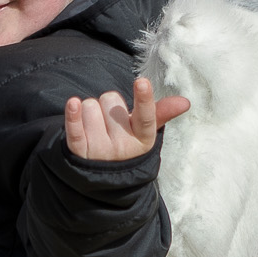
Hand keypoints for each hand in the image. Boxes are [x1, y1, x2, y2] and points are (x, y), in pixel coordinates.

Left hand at [62, 75, 189, 163]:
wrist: (103, 175)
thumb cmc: (127, 142)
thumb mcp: (145, 131)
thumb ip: (161, 113)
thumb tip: (185, 101)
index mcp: (143, 139)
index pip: (146, 117)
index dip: (144, 98)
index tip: (142, 81)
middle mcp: (122, 147)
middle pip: (111, 101)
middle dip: (109, 104)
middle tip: (111, 121)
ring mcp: (100, 151)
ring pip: (90, 106)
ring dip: (90, 110)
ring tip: (96, 126)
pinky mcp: (79, 152)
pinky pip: (74, 129)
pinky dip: (72, 114)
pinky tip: (73, 104)